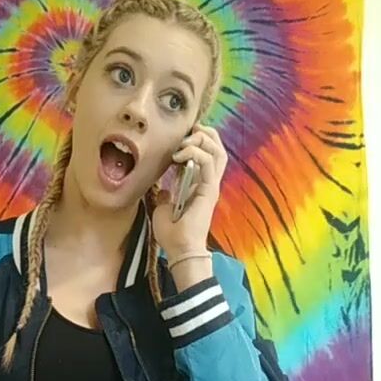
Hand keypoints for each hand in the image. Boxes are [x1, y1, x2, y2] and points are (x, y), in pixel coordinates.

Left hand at [152, 123, 227, 259]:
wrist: (179, 250)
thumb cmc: (172, 235)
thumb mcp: (162, 210)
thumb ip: (165, 196)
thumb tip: (162, 190)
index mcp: (199, 186)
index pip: (206, 155)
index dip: (197, 141)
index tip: (179, 138)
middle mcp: (209, 184)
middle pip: (217, 149)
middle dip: (205, 134)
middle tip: (189, 130)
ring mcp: (211, 186)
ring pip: (217, 152)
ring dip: (203, 140)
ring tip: (186, 140)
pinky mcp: (210, 190)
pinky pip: (208, 162)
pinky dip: (195, 152)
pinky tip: (180, 154)